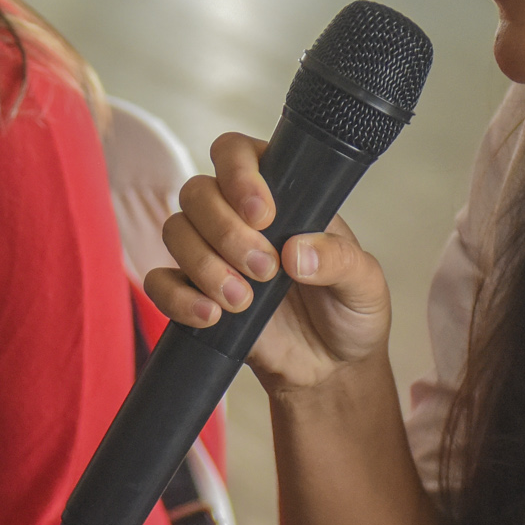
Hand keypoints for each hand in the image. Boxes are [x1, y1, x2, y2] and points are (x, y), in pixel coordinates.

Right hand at [145, 132, 394, 392]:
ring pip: (175, 230)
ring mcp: (211, 254)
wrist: (331, 372)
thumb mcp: (364, 283)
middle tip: (264, 270)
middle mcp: (237, 217)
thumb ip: (339, 261)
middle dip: (225, 231)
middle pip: (198, 192)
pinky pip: (160, 282)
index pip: (237, 153)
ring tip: (242, 301)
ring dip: (203, 264)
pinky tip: (211, 316)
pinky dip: (177, 298)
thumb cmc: (350, 313)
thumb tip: (296, 252)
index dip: (238, 173)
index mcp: (280, 195)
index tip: (261, 214)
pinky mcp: (193, 294)